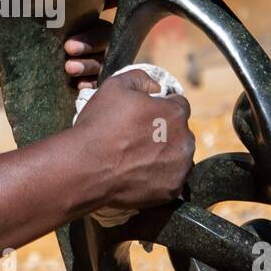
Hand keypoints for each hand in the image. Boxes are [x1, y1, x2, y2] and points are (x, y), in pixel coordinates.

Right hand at [71, 68, 194, 211]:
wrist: (86, 168)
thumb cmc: (100, 125)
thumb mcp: (115, 86)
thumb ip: (141, 79)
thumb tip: (156, 86)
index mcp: (175, 112)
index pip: (178, 104)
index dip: (161, 108)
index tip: (145, 116)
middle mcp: (185, 140)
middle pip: (180, 132)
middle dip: (165, 133)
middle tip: (138, 138)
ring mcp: (180, 168)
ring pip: (178, 157)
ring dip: (165, 155)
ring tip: (138, 158)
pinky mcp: (171, 190)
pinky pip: (171, 180)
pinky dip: (160, 177)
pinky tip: (139, 174)